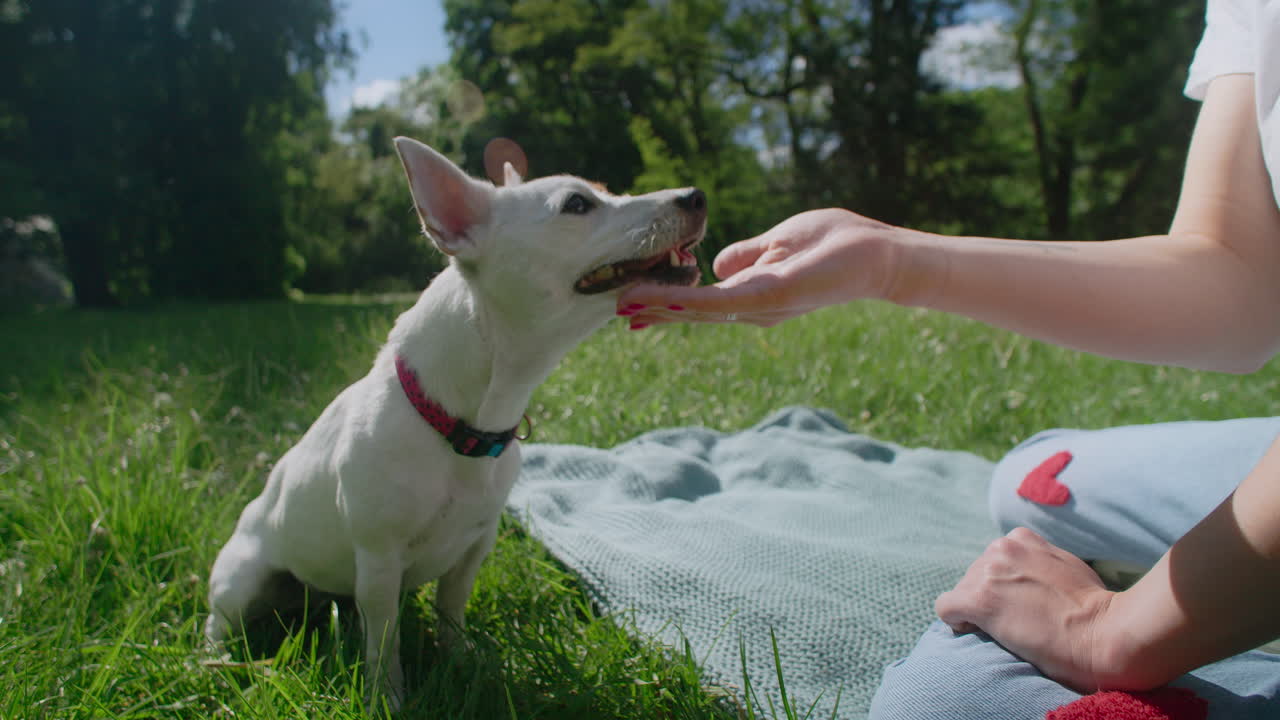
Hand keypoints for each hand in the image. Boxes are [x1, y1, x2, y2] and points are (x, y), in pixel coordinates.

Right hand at [617, 208, 905, 327]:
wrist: (878, 254)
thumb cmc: (835, 243)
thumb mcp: (779, 242)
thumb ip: (747, 253)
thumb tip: (716, 263)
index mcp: (753, 293)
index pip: (702, 302)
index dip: (668, 303)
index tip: (632, 304)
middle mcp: (754, 307)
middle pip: (695, 312)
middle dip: (656, 311)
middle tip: (616, 312)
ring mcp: (762, 305)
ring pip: (702, 309)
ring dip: (663, 307)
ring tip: (626, 305)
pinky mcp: (772, 296)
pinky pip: (722, 299)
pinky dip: (690, 299)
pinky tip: (665, 297)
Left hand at [934, 527, 1116, 692]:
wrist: (1105, 632)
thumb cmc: (1096, 607)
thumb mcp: (1067, 566)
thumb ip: (1040, 561)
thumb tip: (1026, 572)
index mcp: (1021, 539)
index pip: (993, 560)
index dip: (1000, 584)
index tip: (1015, 604)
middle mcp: (1000, 549)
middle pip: (974, 575)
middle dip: (988, 597)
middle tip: (1013, 622)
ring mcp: (988, 573)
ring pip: (961, 592)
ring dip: (975, 611)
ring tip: (1004, 631)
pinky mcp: (979, 601)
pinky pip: (946, 608)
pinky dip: (955, 621)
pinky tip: (974, 630)